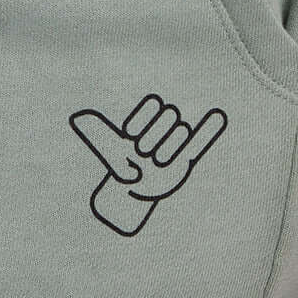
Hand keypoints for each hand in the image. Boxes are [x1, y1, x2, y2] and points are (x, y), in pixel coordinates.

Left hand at [68, 94, 226, 234]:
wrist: (134, 192)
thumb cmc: (119, 167)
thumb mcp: (107, 150)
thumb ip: (96, 132)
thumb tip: (78, 117)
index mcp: (145, 120)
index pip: (152, 106)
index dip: (144, 118)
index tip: (130, 134)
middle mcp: (162, 127)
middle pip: (168, 116)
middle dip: (155, 135)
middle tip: (143, 154)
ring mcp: (176, 142)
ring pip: (182, 132)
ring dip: (169, 147)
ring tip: (157, 162)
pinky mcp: (187, 159)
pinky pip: (202, 141)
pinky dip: (210, 129)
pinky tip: (219, 114)